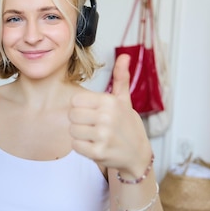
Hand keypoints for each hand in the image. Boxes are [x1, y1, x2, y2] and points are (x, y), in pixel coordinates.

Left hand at [69, 54, 149, 174]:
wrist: (138, 154)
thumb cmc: (128, 126)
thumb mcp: (124, 101)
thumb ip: (121, 78)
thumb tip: (125, 56)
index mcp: (110, 102)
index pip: (75, 100)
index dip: (81, 107)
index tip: (92, 113)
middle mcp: (107, 117)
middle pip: (72, 115)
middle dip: (80, 121)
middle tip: (93, 126)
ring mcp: (103, 135)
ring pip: (72, 130)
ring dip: (80, 135)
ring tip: (94, 136)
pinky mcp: (99, 152)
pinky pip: (75, 146)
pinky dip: (82, 147)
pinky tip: (94, 146)